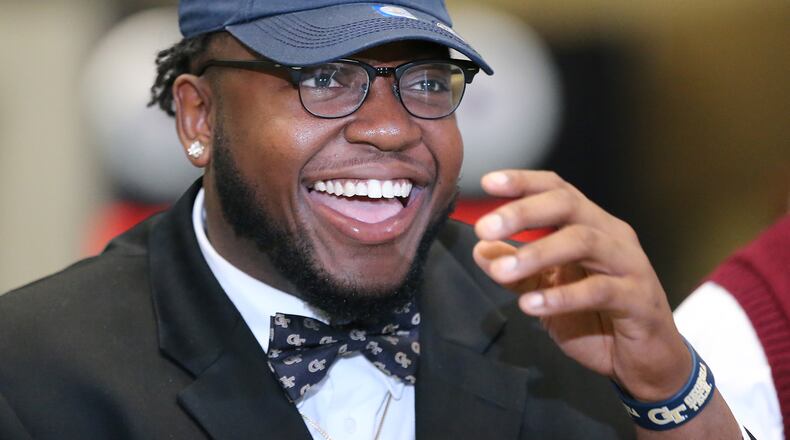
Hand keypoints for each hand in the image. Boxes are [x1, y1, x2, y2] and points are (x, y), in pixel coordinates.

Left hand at [473, 170, 689, 401]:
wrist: (646, 361)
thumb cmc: (597, 319)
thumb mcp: (547, 292)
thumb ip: (516, 272)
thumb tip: (481, 250)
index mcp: (591, 226)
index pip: (558, 191)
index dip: (524, 183)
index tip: (488, 183)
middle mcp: (612, 236)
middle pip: (568, 205)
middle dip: (523, 213)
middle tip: (485, 228)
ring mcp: (629, 265)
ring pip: (583, 242)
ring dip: (537, 254)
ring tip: (501, 271)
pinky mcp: (639, 299)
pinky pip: (599, 291)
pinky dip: (562, 296)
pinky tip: (531, 305)